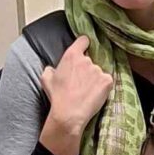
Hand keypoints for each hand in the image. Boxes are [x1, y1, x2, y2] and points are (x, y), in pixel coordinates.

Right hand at [39, 35, 113, 154]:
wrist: (68, 114)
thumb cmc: (57, 97)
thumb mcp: (46, 79)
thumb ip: (50, 69)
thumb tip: (52, 68)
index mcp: (71, 56)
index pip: (83, 40)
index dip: (84, 45)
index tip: (84, 49)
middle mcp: (86, 60)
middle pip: (90, 60)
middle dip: (87, 69)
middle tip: (81, 83)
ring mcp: (98, 70)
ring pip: (98, 72)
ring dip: (95, 79)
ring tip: (87, 92)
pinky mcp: (107, 80)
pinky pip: (107, 81)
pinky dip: (103, 87)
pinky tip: (95, 95)